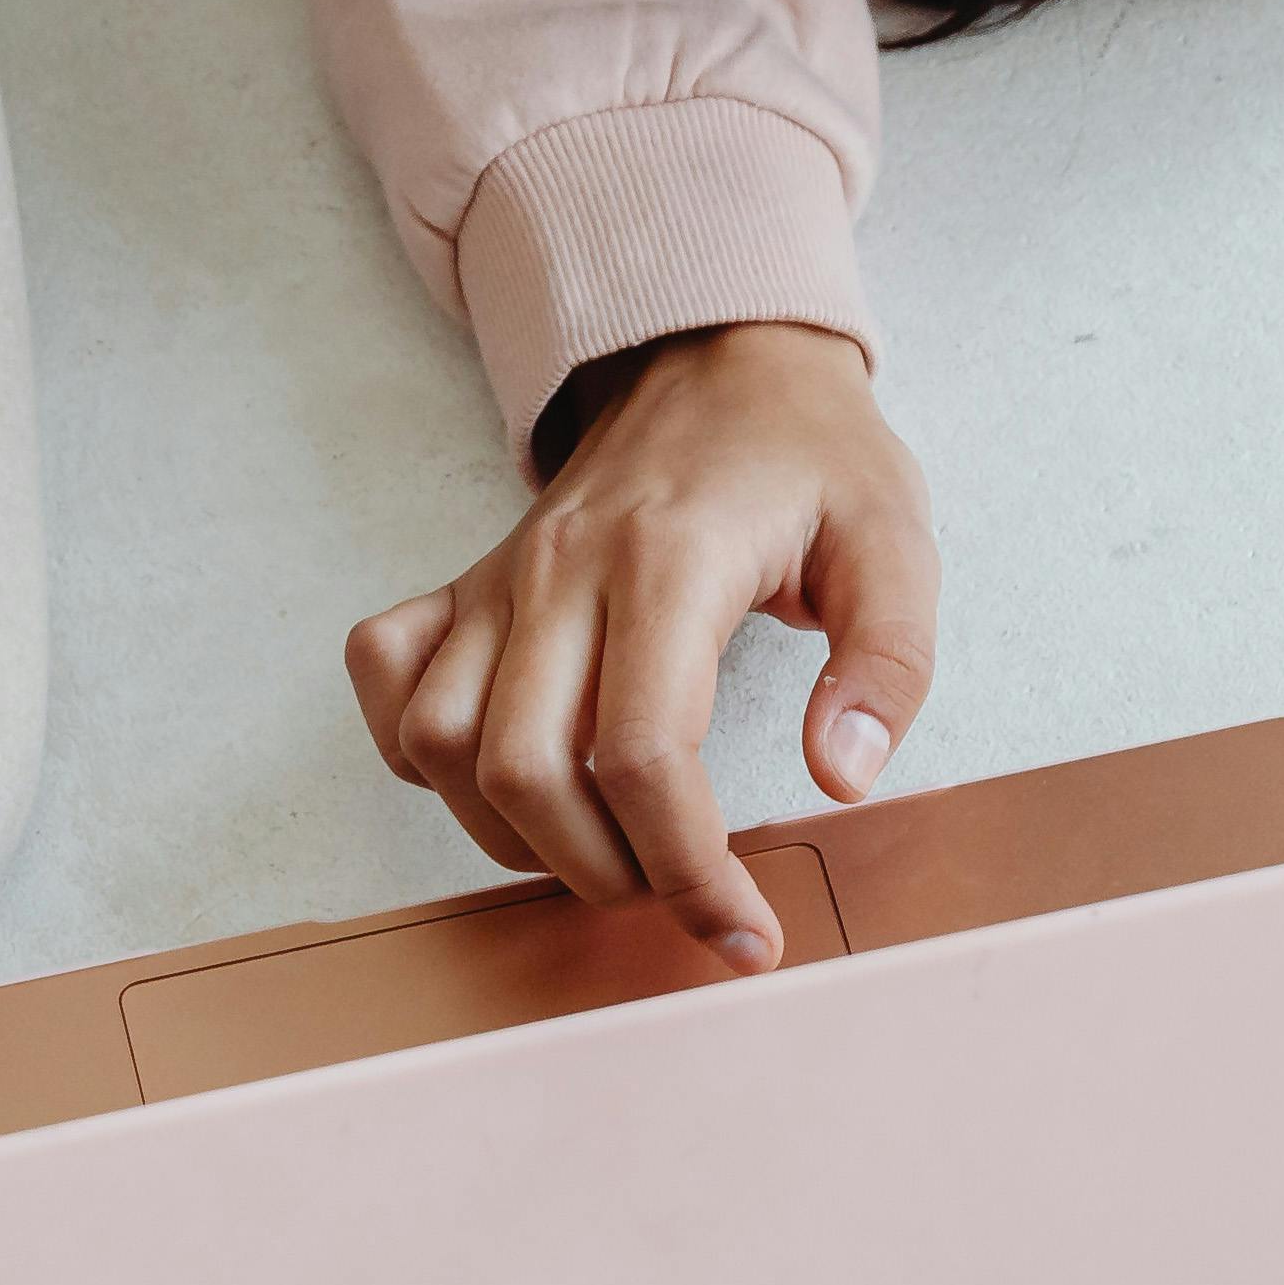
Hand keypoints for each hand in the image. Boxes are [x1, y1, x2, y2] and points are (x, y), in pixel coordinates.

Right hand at [343, 320, 937, 969]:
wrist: (722, 352)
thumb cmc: (810, 455)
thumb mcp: (895, 539)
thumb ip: (888, 662)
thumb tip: (842, 777)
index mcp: (670, 559)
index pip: (642, 753)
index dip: (689, 871)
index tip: (745, 932)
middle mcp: (562, 567)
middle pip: (524, 768)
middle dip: (604, 871)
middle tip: (681, 891)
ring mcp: (502, 574)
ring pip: (440, 741)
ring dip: (512, 834)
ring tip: (606, 848)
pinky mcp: (468, 582)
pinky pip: (388, 677)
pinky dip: (419, 752)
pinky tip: (498, 779)